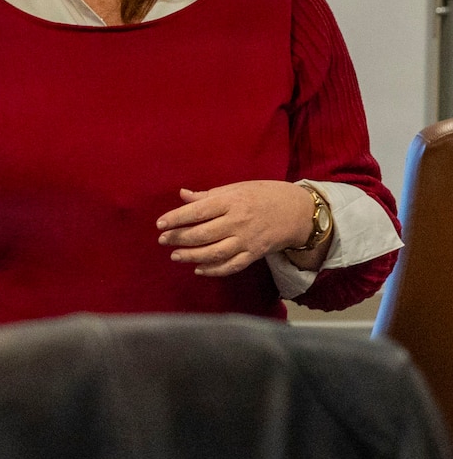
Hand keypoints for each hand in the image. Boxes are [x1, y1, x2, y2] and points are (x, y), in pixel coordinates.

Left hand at [156, 180, 316, 276]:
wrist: (299, 211)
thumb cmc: (265, 194)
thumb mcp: (237, 188)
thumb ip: (209, 195)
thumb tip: (182, 195)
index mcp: (231, 202)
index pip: (198, 211)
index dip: (176, 218)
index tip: (160, 224)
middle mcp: (238, 222)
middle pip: (202, 234)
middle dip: (179, 239)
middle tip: (163, 240)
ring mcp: (247, 240)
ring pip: (214, 253)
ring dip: (192, 256)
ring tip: (175, 256)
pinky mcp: (255, 254)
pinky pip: (232, 266)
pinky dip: (214, 270)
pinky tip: (199, 269)